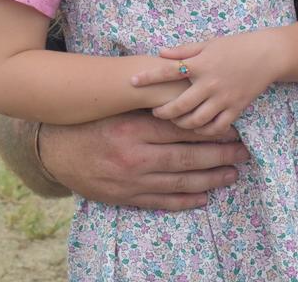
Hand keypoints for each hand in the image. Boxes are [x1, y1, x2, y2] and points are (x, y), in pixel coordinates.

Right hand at [39, 111, 249, 210]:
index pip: (182, 129)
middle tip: (243, 152)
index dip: (210, 130)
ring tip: (232, 174)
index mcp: (134, 128)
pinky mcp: (125, 197)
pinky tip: (204, 197)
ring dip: (210, 179)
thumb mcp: (118, 107)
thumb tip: (187, 96)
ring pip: (179, 182)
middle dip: (220, 155)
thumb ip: (150, 105)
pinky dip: (185, 201)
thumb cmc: (91, 121)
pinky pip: (162, 201)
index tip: (233, 128)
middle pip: (187, 157)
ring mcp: (131, 180)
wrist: (54, 149)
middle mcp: (134, 156)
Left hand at [132, 31, 280, 135]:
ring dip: (181, 124)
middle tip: (155, 111)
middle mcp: (211, 83)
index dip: (148, 77)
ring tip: (174, 120)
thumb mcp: (209, 43)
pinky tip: (196, 128)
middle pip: (179, 105)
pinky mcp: (236, 108)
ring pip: (196, 121)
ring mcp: (224, 98)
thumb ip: (184, 51)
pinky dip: (203, 131)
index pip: (169, 71)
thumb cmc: (235, 46)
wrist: (267, 55)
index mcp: (202, 64)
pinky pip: (216, 127)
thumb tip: (160, 53)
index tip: (132, 81)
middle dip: (163, 111)